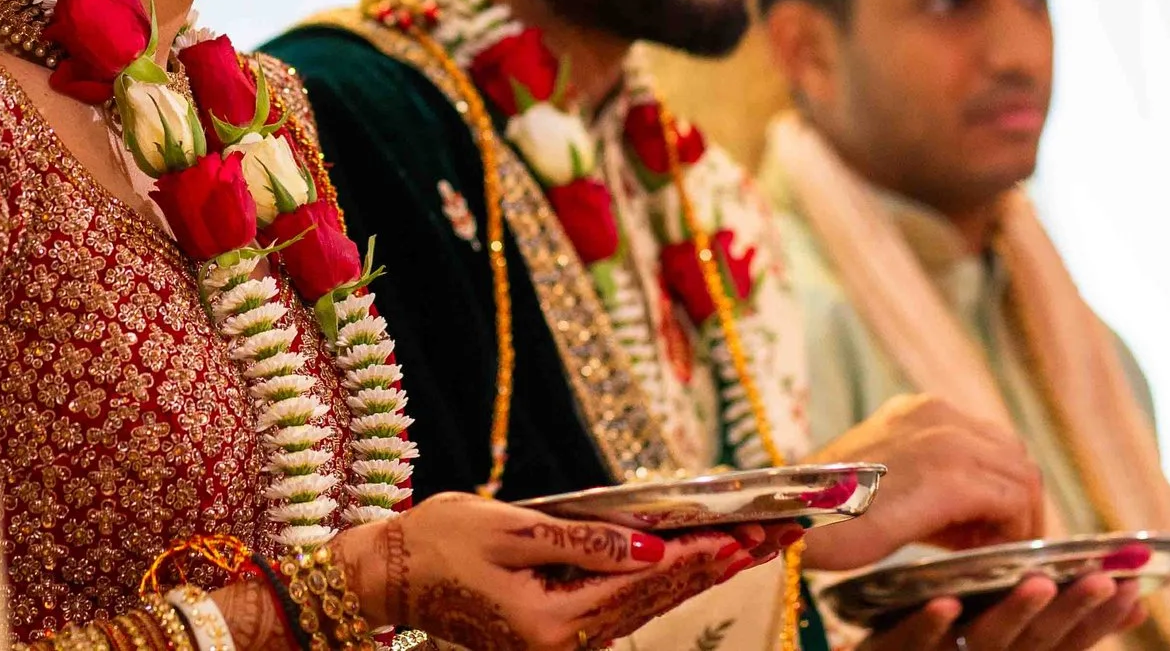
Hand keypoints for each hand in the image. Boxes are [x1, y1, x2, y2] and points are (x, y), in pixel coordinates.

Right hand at [332, 492, 793, 650]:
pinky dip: (663, 582)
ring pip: (649, 605)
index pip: (648, 581)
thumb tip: (652, 548)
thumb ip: (584, 542)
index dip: (703, 554)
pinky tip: (694, 560)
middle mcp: (568, 644)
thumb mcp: (511, 529)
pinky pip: (624, 606)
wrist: (392, 574)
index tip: (750, 532)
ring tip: (753, 543)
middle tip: (777, 532)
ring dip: (701, 573)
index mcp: (556, 621)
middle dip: (721, 562)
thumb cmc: (441, 542)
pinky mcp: (559, 634)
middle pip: (661, 598)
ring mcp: (566, 644)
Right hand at [801, 394, 1042, 570]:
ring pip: (1022, 476)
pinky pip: (1012, 501)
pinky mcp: (951, 477)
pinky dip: (1011, 531)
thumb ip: (929, 482)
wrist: (793, 516)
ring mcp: (947, 440)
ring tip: (988, 551)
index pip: (991, 442)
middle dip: (1015, 502)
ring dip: (1016, 518)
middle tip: (993, 544)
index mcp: (919, 411)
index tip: (984, 528)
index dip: (998, 488)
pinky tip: (984, 553)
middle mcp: (938, 414)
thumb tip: (974, 516)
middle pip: (1014, 455)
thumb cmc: (827, 510)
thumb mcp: (886, 479)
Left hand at [859, 576, 1147, 650]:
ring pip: (982, 644)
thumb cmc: (945, 645)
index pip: (1063, 644)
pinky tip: (944, 604)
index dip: (1099, 621)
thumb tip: (1132, 596)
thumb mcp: (1004, 635)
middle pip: (1034, 645)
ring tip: (1039, 583)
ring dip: (1014, 614)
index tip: (1134, 590)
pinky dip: (929, 627)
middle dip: (1071, 614)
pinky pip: (905, 644)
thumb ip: (1055, 620)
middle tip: (1104, 581)